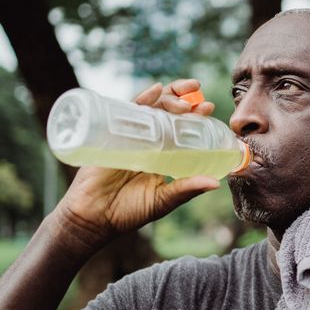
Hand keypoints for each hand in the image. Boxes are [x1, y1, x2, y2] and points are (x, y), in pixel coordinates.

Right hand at [53, 79, 220, 248]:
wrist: (93, 218)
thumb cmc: (128, 212)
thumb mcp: (162, 200)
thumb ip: (186, 190)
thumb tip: (216, 183)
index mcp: (162, 154)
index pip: (181, 129)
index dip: (194, 117)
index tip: (209, 109)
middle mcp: (148, 141)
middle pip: (167, 112)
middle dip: (184, 99)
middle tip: (200, 99)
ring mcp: (130, 136)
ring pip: (151, 108)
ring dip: (169, 97)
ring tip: (186, 95)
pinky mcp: (112, 134)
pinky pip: (127, 111)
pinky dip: (142, 99)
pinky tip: (155, 90)